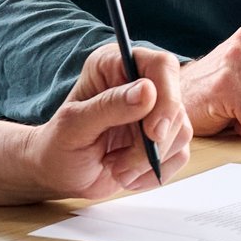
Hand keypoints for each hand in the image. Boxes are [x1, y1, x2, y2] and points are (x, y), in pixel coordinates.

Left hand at [21, 43, 192, 198]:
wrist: (60, 174)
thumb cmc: (59, 145)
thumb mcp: (74, 126)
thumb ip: (109, 106)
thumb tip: (148, 91)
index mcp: (115, 65)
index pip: (160, 66)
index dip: (166, 97)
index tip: (153, 132)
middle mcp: (140, 83)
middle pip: (175, 104)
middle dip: (153, 142)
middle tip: (122, 164)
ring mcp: (155, 111)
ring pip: (181, 131)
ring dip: (149, 160)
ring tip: (116, 169)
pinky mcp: (164, 137)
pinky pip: (180, 153)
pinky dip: (154, 171)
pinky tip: (127, 175)